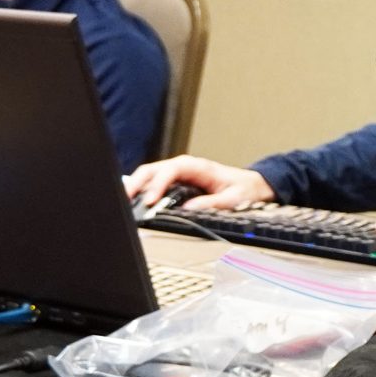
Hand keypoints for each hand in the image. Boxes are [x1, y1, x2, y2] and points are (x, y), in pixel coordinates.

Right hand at [121, 155, 272, 211]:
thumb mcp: (234, 198)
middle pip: (154, 169)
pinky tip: (133, 201)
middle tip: (126, 199)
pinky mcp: (175, 183)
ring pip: (150, 175)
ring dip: (136, 185)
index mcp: (199, 167)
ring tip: (124, 201)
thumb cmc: (243, 189)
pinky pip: (154, 183)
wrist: (251, 185)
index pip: (172, 170)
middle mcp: (186, 167)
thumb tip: (189, 209)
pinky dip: (142, 190)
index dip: (158, 184)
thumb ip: (213, 203)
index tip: (150, 200)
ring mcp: (179, 174)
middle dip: (137, 182)